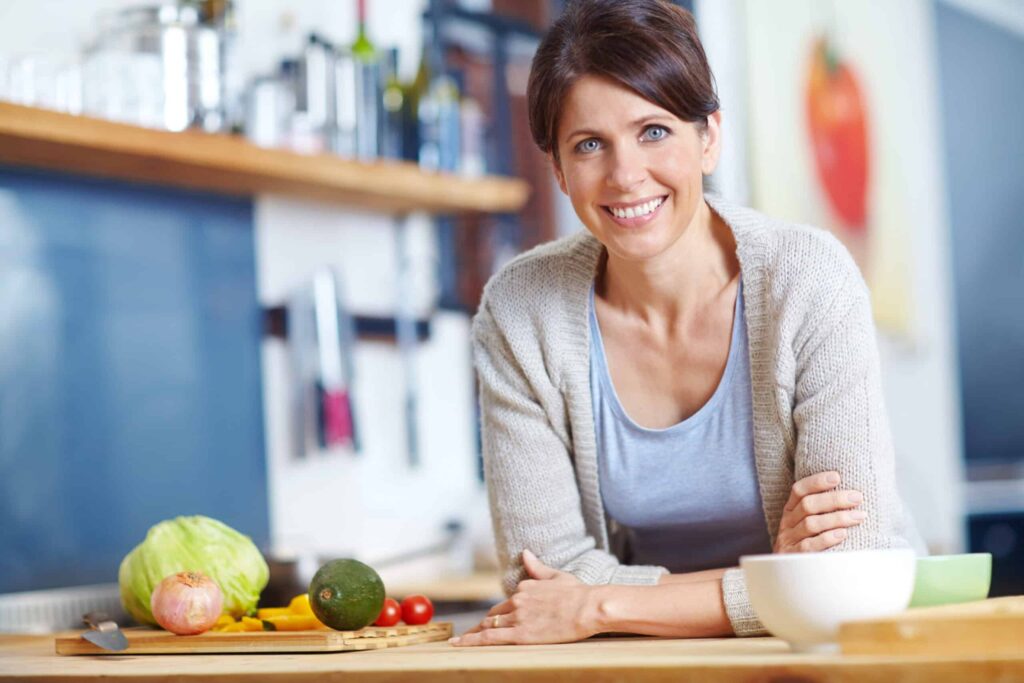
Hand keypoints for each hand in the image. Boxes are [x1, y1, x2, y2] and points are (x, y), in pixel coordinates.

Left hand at [450, 549, 596, 645]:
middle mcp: (517, 601)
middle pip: (492, 614)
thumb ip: (537, 568)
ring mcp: (517, 617)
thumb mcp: (556, 576)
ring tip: (458, 642)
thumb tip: (525, 553)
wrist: (589, 607)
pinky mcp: (520, 634)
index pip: (505, 603)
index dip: (497, 613)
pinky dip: (472, 640)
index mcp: (525, 588)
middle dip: (479, 625)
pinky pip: (490, 637)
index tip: (488, 620)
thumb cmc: (578, 593)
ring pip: (487, 625)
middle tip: (466, 635)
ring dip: (472, 634)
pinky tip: (458, 644)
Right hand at [774, 471, 865, 552]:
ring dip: (837, 518)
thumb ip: (821, 510)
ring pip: (811, 524)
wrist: (789, 575)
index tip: (837, 477)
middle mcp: (788, 523)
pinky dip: (827, 538)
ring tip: (859, 516)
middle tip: (857, 497)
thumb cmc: (807, 544)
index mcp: (790, 510)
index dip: (816, 482)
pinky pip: (809, 545)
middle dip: (834, 499)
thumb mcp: (807, 524)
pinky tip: (843, 534)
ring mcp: (789, 540)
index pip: (799, 490)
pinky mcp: (795, 557)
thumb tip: (852, 494)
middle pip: (808, 505)